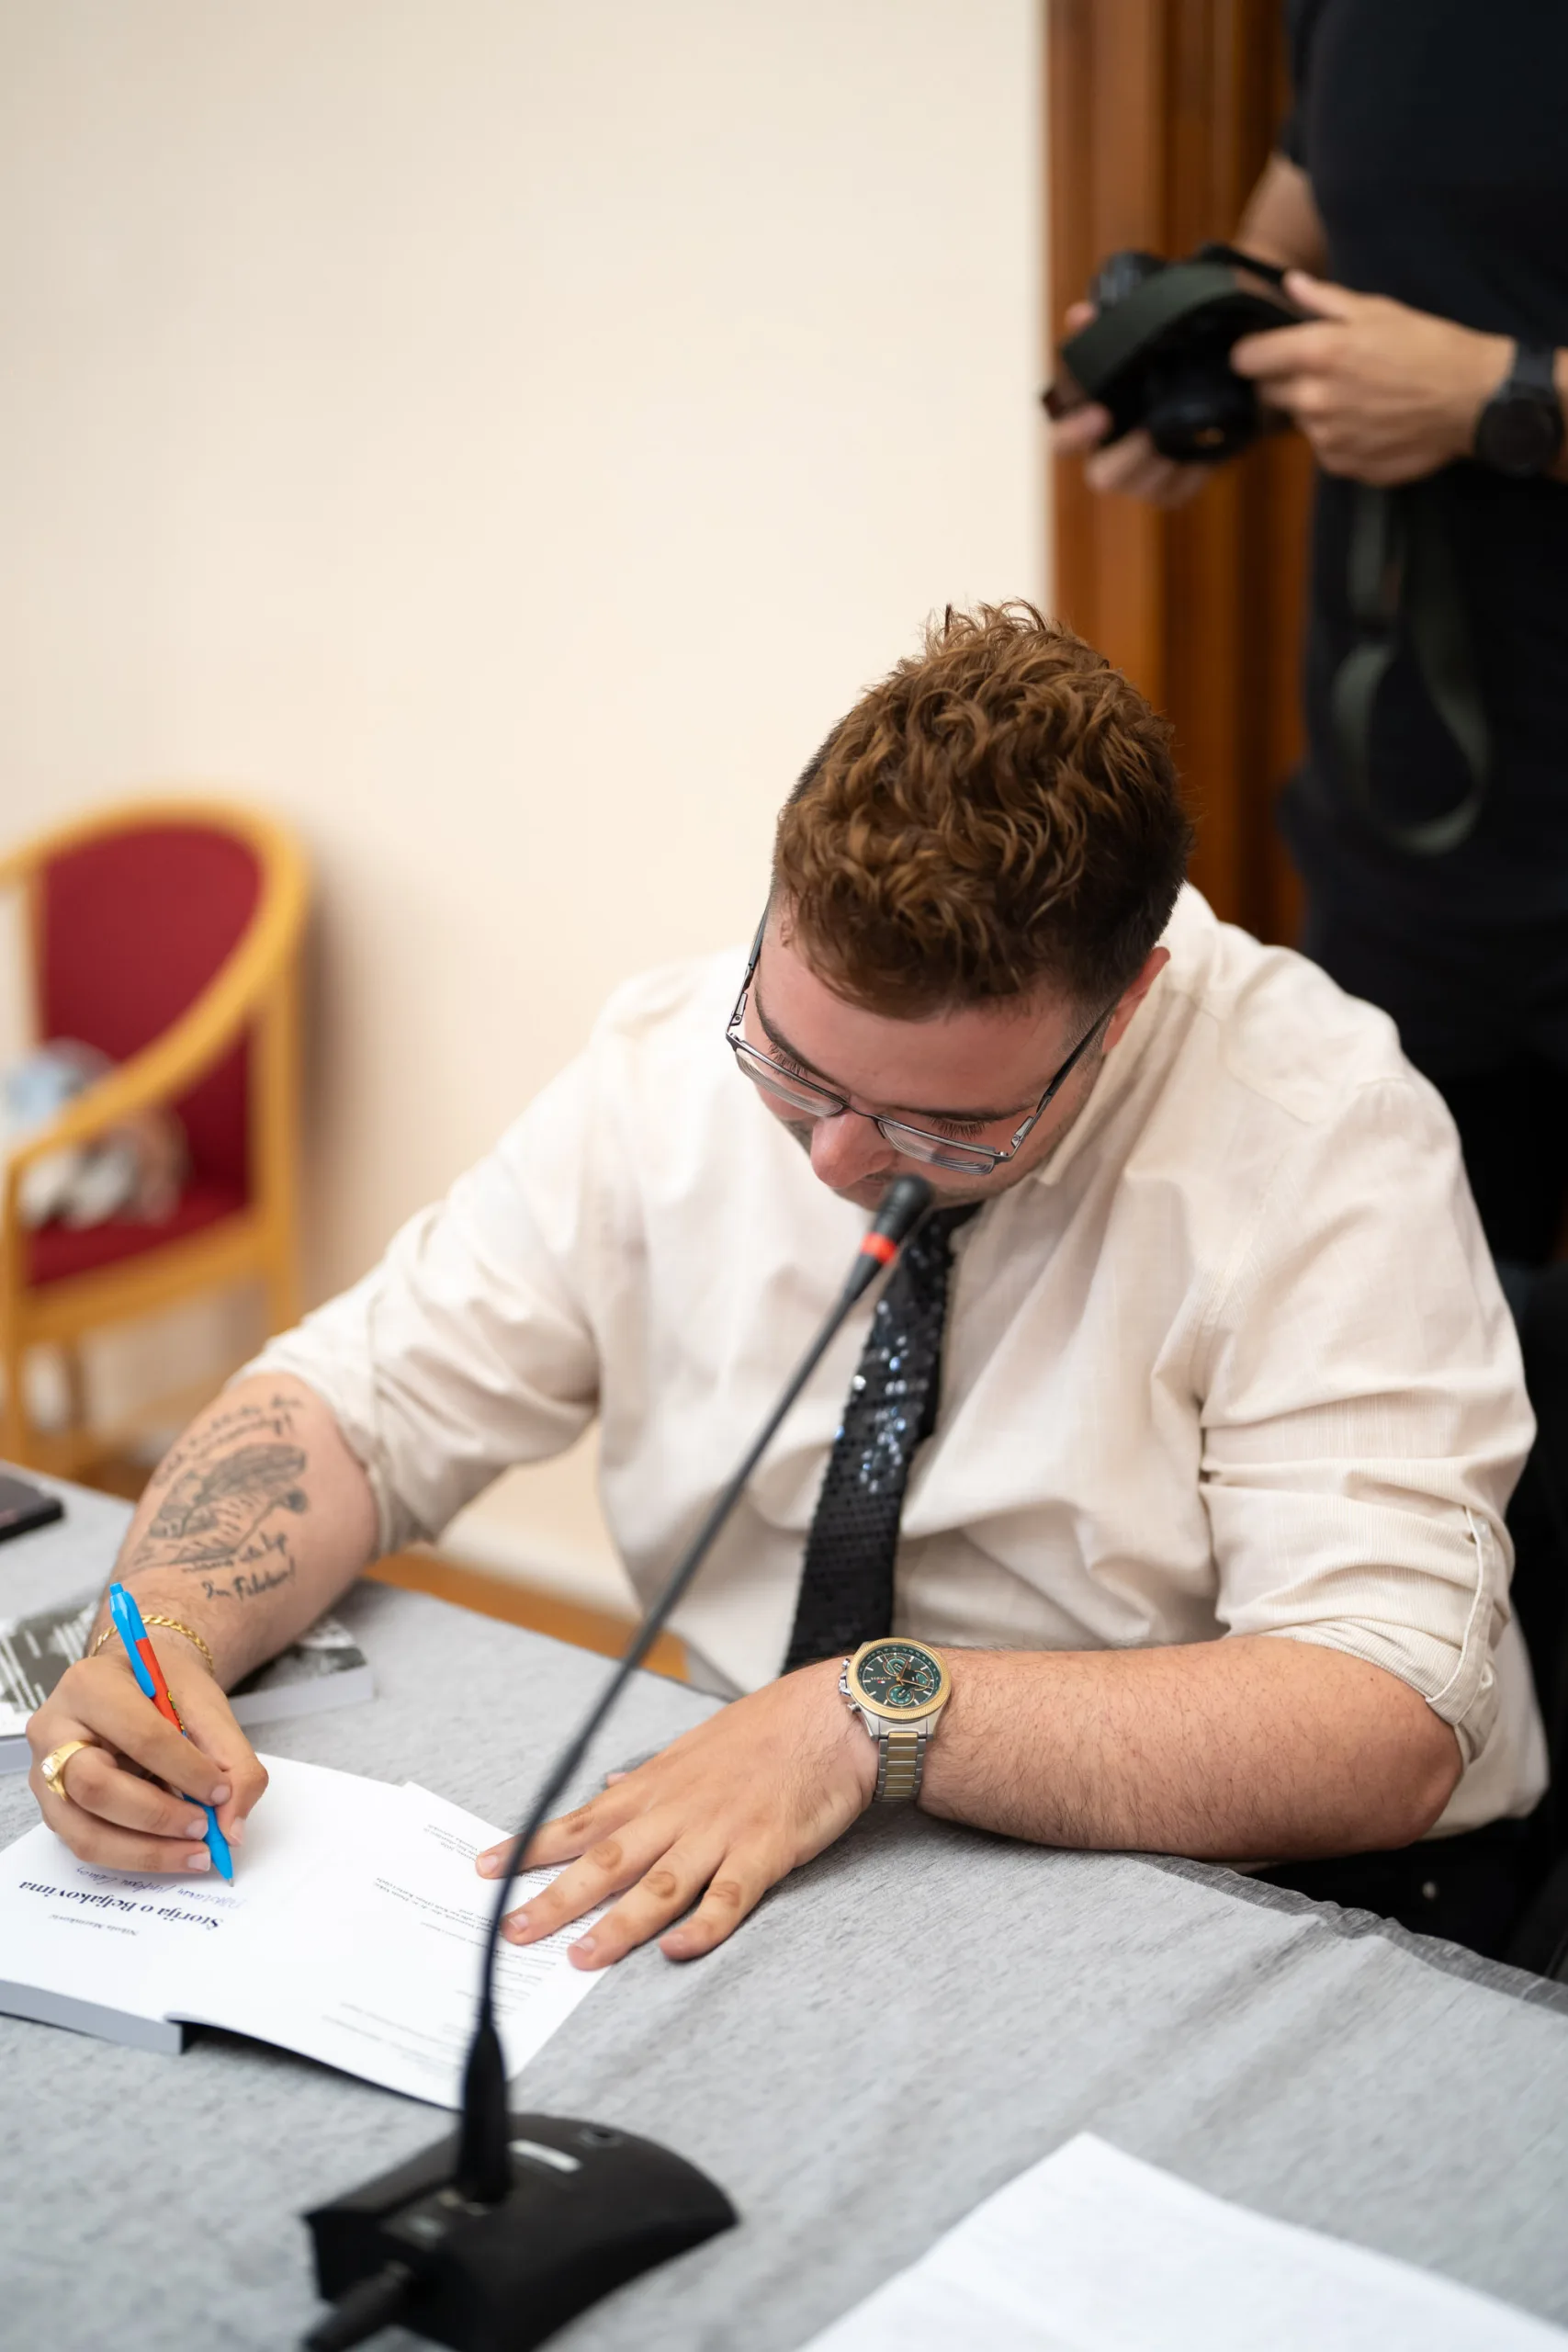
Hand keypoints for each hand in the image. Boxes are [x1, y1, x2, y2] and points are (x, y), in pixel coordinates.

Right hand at [27, 1642, 267, 1870]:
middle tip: (204, 1826)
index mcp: (91, 1684)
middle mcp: (54, 1730)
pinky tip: (174, 1853)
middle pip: (95, 1786)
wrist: (139, 1683)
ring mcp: (45, 1773)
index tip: (222, 1792)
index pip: (139, 1735)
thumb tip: (231, 1828)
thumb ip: (232, 1760)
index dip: (186, 1770)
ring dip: (148, 1851)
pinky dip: (137, 1857)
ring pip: (85, 1831)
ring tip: (196, 1852)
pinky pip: (89, 1845)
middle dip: (157, 1815)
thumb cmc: (167, 1689)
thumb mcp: (207, 1705)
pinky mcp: (53, 1808)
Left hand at [475, 1659, 876, 1968]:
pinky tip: (678, 1950)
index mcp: (657, 1787)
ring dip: (619, 1924)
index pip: (581, 1821)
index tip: (486, 1869)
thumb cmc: (766, 1730)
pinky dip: (705, 1925)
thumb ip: (647, 1779)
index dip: (533, 1847)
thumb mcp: (694, 1746)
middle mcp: (679, 1812)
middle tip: (514, 1930)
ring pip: (660, 1885)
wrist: (833, 1717)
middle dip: (556, 1898)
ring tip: (581, 1957)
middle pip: (606, 1861)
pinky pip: (731, 1897)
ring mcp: (722, 1833)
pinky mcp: (766, 1852)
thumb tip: (605, 1793)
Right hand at [1051, 301, 1212, 507]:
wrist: (1206, 378)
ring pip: (1143, 487)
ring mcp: (1138, 479)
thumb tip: (1080, 315)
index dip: (1073, 433)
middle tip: (1149, 431)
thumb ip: (1103, 328)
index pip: (1061, 440)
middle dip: (1126, 456)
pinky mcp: (1170, 489)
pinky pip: (1178, 491)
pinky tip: (1206, 445)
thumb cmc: (1152, 361)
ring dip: (1163, 460)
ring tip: (1186, 430)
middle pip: (1102, 477)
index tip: (1100, 414)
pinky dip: (1192, 470)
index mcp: (1087, 424)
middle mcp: (1107, 457)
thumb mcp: (1130, 339)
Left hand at [1230, 271, 1509, 484]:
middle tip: (1323, 369)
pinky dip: (1337, 435)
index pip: (1246, 360)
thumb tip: (1289, 284)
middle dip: (1284, 379)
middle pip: (1267, 393)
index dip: (1251, 353)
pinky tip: (1368, 419)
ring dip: (1314, 408)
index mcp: (1315, 353)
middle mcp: (1312, 399)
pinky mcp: (1341, 464)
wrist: (1471, 399)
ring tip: (1356, 394)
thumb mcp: (1377, 310)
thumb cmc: (1427, 346)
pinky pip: (1323, 448)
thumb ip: (1324, 300)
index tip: (1262, 350)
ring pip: (1297, 421)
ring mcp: (1325, 437)